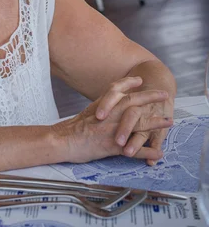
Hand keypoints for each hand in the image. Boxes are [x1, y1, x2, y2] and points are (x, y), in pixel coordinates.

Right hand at [53, 76, 172, 163]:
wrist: (63, 140)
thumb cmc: (72, 128)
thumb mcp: (87, 112)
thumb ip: (100, 107)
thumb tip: (107, 104)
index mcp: (102, 105)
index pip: (118, 88)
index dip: (129, 82)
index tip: (139, 79)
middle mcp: (109, 114)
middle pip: (134, 101)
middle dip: (151, 97)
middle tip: (164, 94)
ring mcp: (112, 129)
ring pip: (138, 123)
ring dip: (156, 122)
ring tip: (169, 121)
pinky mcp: (112, 145)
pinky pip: (134, 149)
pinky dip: (148, 151)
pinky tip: (158, 153)